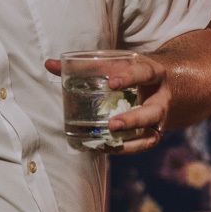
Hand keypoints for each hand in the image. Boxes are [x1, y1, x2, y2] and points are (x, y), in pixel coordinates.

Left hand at [42, 53, 169, 153]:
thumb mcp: (116, 62)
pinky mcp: (154, 132)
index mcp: (152, 73)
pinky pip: (144, 144)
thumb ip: (85, 64)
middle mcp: (160, 97)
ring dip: (130, 140)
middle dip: (133, 119)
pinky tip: (105, 148)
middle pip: (153, 111)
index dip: (129, 78)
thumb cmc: (130, 71)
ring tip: (107, 141)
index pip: (144, 73)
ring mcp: (159, 118)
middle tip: (112, 124)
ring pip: (151, 133)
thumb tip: (49, 63)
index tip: (111, 83)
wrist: (161, 84)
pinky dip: (126, 149)